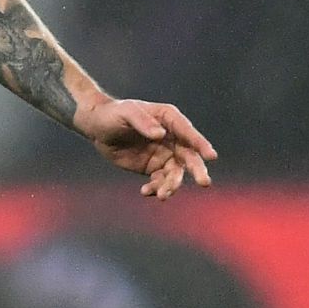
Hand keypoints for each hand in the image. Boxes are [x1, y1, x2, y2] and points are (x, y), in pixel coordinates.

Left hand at [74, 99, 216, 200]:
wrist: (97, 127)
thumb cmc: (113, 114)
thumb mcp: (125, 113)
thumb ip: (142, 122)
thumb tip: (160, 135)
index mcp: (169, 119)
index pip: (188, 132)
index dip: (200, 144)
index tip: (211, 156)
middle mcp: (172, 138)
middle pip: (189, 156)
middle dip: (197, 169)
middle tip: (204, 182)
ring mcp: (165, 155)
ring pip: (175, 173)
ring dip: (172, 185)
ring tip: (162, 195)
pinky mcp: (153, 168)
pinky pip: (160, 181)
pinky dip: (156, 188)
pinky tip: (146, 191)